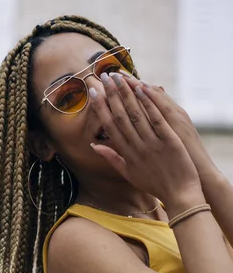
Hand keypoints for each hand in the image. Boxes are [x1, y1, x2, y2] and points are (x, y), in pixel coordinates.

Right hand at [90, 72, 202, 205]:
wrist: (179, 194)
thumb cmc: (154, 184)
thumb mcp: (128, 174)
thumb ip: (111, 158)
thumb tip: (94, 145)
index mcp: (126, 154)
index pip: (110, 127)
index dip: (101, 108)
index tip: (94, 93)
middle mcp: (137, 147)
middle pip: (121, 117)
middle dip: (112, 95)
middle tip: (105, 77)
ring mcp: (153, 144)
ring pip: (137, 115)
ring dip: (128, 94)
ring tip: (121, 78)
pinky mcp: (169, 141)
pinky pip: (157, 120)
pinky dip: (149, 104)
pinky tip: (143, 89)